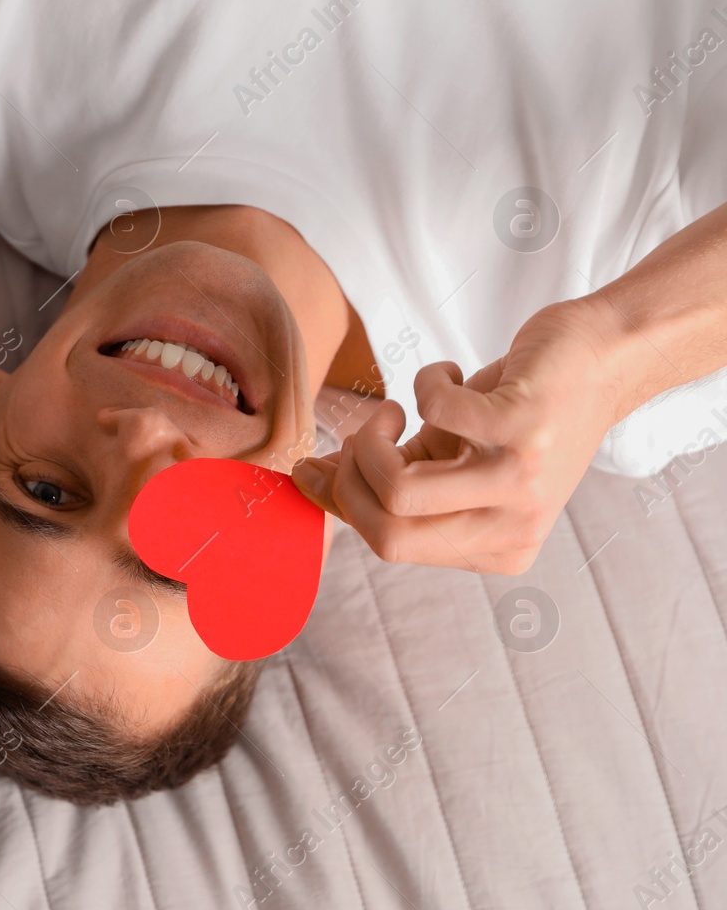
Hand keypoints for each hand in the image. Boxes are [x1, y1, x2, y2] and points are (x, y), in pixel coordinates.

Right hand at [291, 301, 619, 573]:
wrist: (601, 361)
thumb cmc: (521, 410)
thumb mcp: (447, 459)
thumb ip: (385, 477)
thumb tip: (307, 480)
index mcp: (497, 549)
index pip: (389, 545)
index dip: (342, 500)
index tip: (320, 462)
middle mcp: (514, 528)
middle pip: (387, 531)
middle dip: (351, 476)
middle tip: (365, 432)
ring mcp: (522, 481)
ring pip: (400, 490)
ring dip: (372, 436)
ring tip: (392, 409)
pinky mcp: (525, 426)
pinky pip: (434, 412)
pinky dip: (423, 381)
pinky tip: (445, 374)